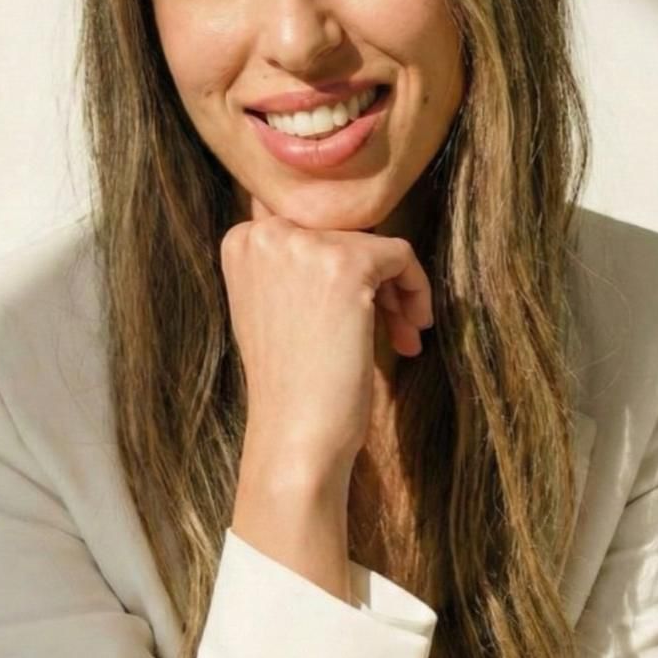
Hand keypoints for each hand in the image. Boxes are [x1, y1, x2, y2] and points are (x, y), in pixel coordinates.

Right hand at [221, 194, 433, 480]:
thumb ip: (292, 262)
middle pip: (345, 232)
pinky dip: (416, 291)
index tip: (356, 307)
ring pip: (376, 244)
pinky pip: (402, 256)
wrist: (295, 433)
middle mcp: (267, 233)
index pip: (311, 225)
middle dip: (372, 281)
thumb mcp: (270, 306)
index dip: (339, 262)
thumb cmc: (290, 382)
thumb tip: (343, 231)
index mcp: (241, 241)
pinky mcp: (346, 263)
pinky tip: (411, 332)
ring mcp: (304, 245)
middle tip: (390, 328)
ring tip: (400, 336)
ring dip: (396, 291)